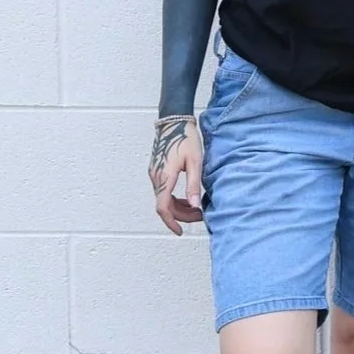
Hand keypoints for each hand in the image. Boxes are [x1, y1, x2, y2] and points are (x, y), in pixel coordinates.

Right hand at [148, 115, 204, 234]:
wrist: (173, 121)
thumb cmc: (186, 138)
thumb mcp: (195, 161)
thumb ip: (194, 185)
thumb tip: (196, 206)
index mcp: (164, 177)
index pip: (163, 208)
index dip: (171, 222)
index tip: (180, 232)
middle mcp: (155, 177)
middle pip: (164, 206)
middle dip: (181, 215)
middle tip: (200, 216)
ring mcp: (154, 174)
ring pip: (164, 199)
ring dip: (178, 207)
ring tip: (196, 208)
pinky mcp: (156, 171)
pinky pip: (163, 191)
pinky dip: (174, 198)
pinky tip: (188, 198)